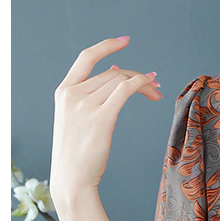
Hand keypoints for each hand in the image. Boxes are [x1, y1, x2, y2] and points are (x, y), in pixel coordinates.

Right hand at [50, 36, 161, 204]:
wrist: (72, 179)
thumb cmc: (77, 153)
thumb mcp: (77, 120)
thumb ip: (92, 96)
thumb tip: (115, 72)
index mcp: (63, 92)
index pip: (86, 58)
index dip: (106, 46)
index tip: (125, 41)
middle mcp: (72, 94)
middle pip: (112, 73)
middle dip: (136, 76)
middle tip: (155, 84)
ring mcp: (85, 105)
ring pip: (121, 80)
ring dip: (143, 82)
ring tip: (156, 91)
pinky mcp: (101, 118)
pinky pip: (125, 90)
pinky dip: (141, 85)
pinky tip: (152, 90)